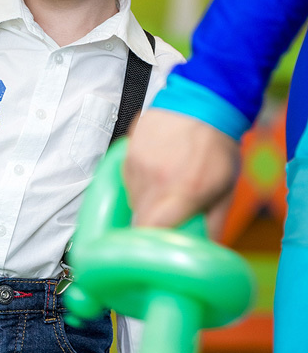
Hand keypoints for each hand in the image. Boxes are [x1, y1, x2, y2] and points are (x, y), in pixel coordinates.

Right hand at [123, 109, 239, 238]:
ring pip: (132, 197)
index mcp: (183, 192)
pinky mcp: (129, 150)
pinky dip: (140, 180)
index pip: (149, 231)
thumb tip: (205, 249)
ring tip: (166, 185)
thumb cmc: (217, 146)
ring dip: (145, 200)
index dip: (148, 243)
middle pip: (138, 217)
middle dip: (151, 222)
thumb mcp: (225, 190)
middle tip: (168, 215)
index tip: (156, 245)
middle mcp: (157, 179)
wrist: (204, 103)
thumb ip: (213, 225)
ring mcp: (139, 163)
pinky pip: (127, 177)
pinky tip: (157, 169)